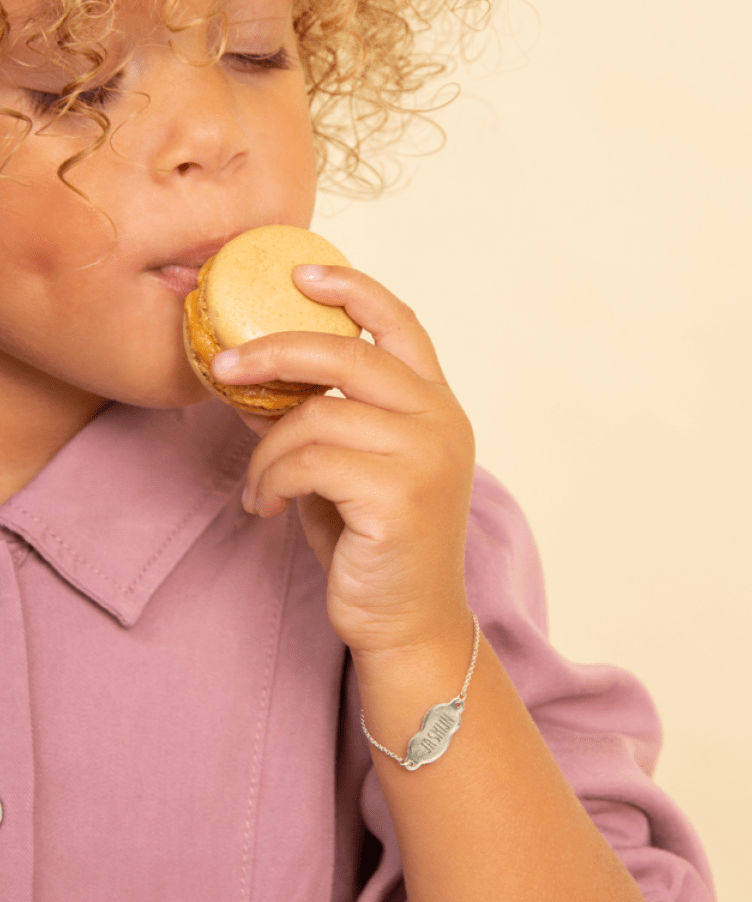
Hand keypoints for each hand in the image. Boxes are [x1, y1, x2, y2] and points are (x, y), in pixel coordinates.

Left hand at [211, 264, 475, 655]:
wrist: (410, 625)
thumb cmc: (376, 545)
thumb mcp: (347, 470)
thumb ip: (316, 423)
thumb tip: (251, 383)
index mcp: (436, 406)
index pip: (402, 323)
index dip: (352, 290)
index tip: (300, 275)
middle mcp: (441, 421)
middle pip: (348, 355)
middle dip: (275, 353)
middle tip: (224, 366)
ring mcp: (425, 457)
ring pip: (316, 417)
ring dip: (267, 450)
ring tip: (260, 485)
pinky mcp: (399, 496)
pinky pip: (308, 462)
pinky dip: (272, 480)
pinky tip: (268, 508)